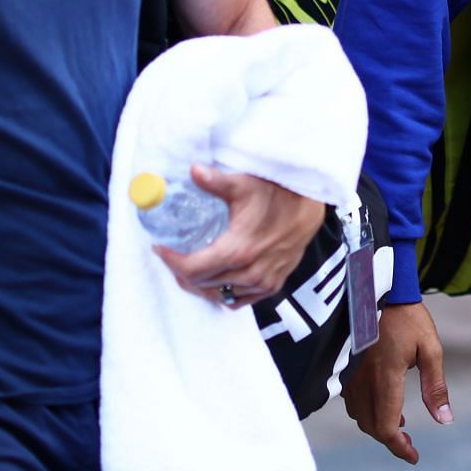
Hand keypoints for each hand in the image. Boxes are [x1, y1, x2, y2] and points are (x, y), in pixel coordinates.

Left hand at [155, 165, 326, 303]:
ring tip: (189, 266)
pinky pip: (238, 300)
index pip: (192, 269)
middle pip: (201, 284)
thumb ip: (215, 181)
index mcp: (238, 250)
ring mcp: (262, 282)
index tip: (160, 247)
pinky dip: (222, 293)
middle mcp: (249, 272)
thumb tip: (192, 170)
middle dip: (181, 271)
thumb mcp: (244, 184)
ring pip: (219, 294)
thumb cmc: (278, 194)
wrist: (310, 207)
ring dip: (200, 284)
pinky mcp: (272, 285)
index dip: (171, 260)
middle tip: (171, 254)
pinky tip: (215, 279)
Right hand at [344, 301, 450, 463]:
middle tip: (410, 443)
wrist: (378, 288)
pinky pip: (351, 400)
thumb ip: (435, 386)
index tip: (414, 456)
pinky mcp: (345, 366)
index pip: (386, 427)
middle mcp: (363, 381)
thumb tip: (444, 419)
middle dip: (390, 439)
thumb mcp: (431, 349)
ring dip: (377, 425)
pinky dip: (367, 410)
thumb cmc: (408, 317)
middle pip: (371, 426)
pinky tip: (383, 402)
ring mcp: (350, 374)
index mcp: (385, 379)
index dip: (399, 448)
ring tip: (400, 422)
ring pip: (359, 415)